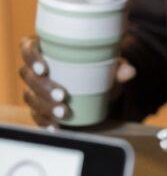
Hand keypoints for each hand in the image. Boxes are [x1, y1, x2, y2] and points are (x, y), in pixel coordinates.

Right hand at [18, 35, 135, 127]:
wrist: (100, 85)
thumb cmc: (99, 67)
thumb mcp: (109, 64)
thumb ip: (119, 66)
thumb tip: (129, 71)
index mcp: (47, 49)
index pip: (28, 48)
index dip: (31, 57)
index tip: (44, 68)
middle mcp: (37, 68)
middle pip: (28, 76)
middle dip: (43, 87)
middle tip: (62, 95)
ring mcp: (35, 88)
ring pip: (30, 96)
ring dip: (44, 106)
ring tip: (63, 112)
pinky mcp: (39, 106)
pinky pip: (35, 115)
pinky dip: (44, 122)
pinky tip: (55, 127)